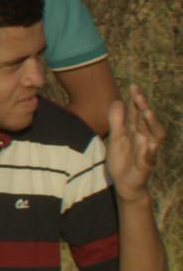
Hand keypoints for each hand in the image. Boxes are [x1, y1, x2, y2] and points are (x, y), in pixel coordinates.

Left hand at [106, 85, 163, 203]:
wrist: (125, 183)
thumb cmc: (123, 159)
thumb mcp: (116, 138)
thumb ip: (117, 121)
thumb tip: (118, 101)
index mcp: (136, 131)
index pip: (137, 113)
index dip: (136, 101)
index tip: (134, 86)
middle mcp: (145, 138)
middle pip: (146, 121)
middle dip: (143, 108)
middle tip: (139, 96)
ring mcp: (147, 151)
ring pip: (154, 136)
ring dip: (151, 124)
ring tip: (147, 113)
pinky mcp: (146, 165)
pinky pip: (150, 158)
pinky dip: (150, 151)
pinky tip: (149, 144)